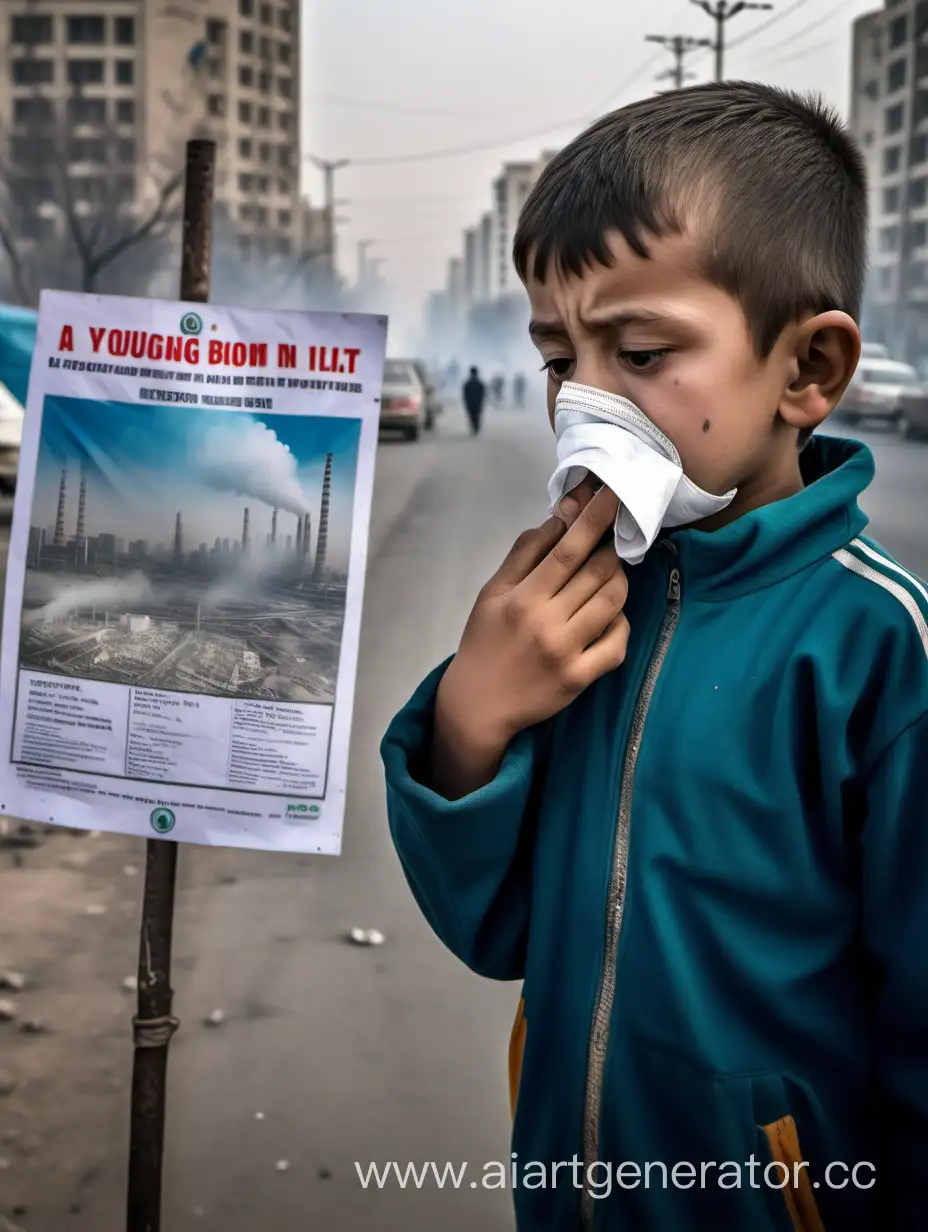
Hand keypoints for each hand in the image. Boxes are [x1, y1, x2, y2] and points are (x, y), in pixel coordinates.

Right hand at [432, 481, 628, 797]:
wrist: (478, 704)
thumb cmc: (484, 641)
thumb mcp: (492, 592)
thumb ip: (524, 554)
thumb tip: (559, 518)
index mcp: (523, 598)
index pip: (568, 550)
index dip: (595, 520)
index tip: (613, 496)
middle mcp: (547, 624)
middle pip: (598, 572)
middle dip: (612, 548)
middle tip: (612, 539)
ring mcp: (567, 653)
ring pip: (613, 602)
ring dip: (619, 580)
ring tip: (608, 574)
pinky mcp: (581, 678)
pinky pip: (617, 642)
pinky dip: (620, 622)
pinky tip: (608, 616)